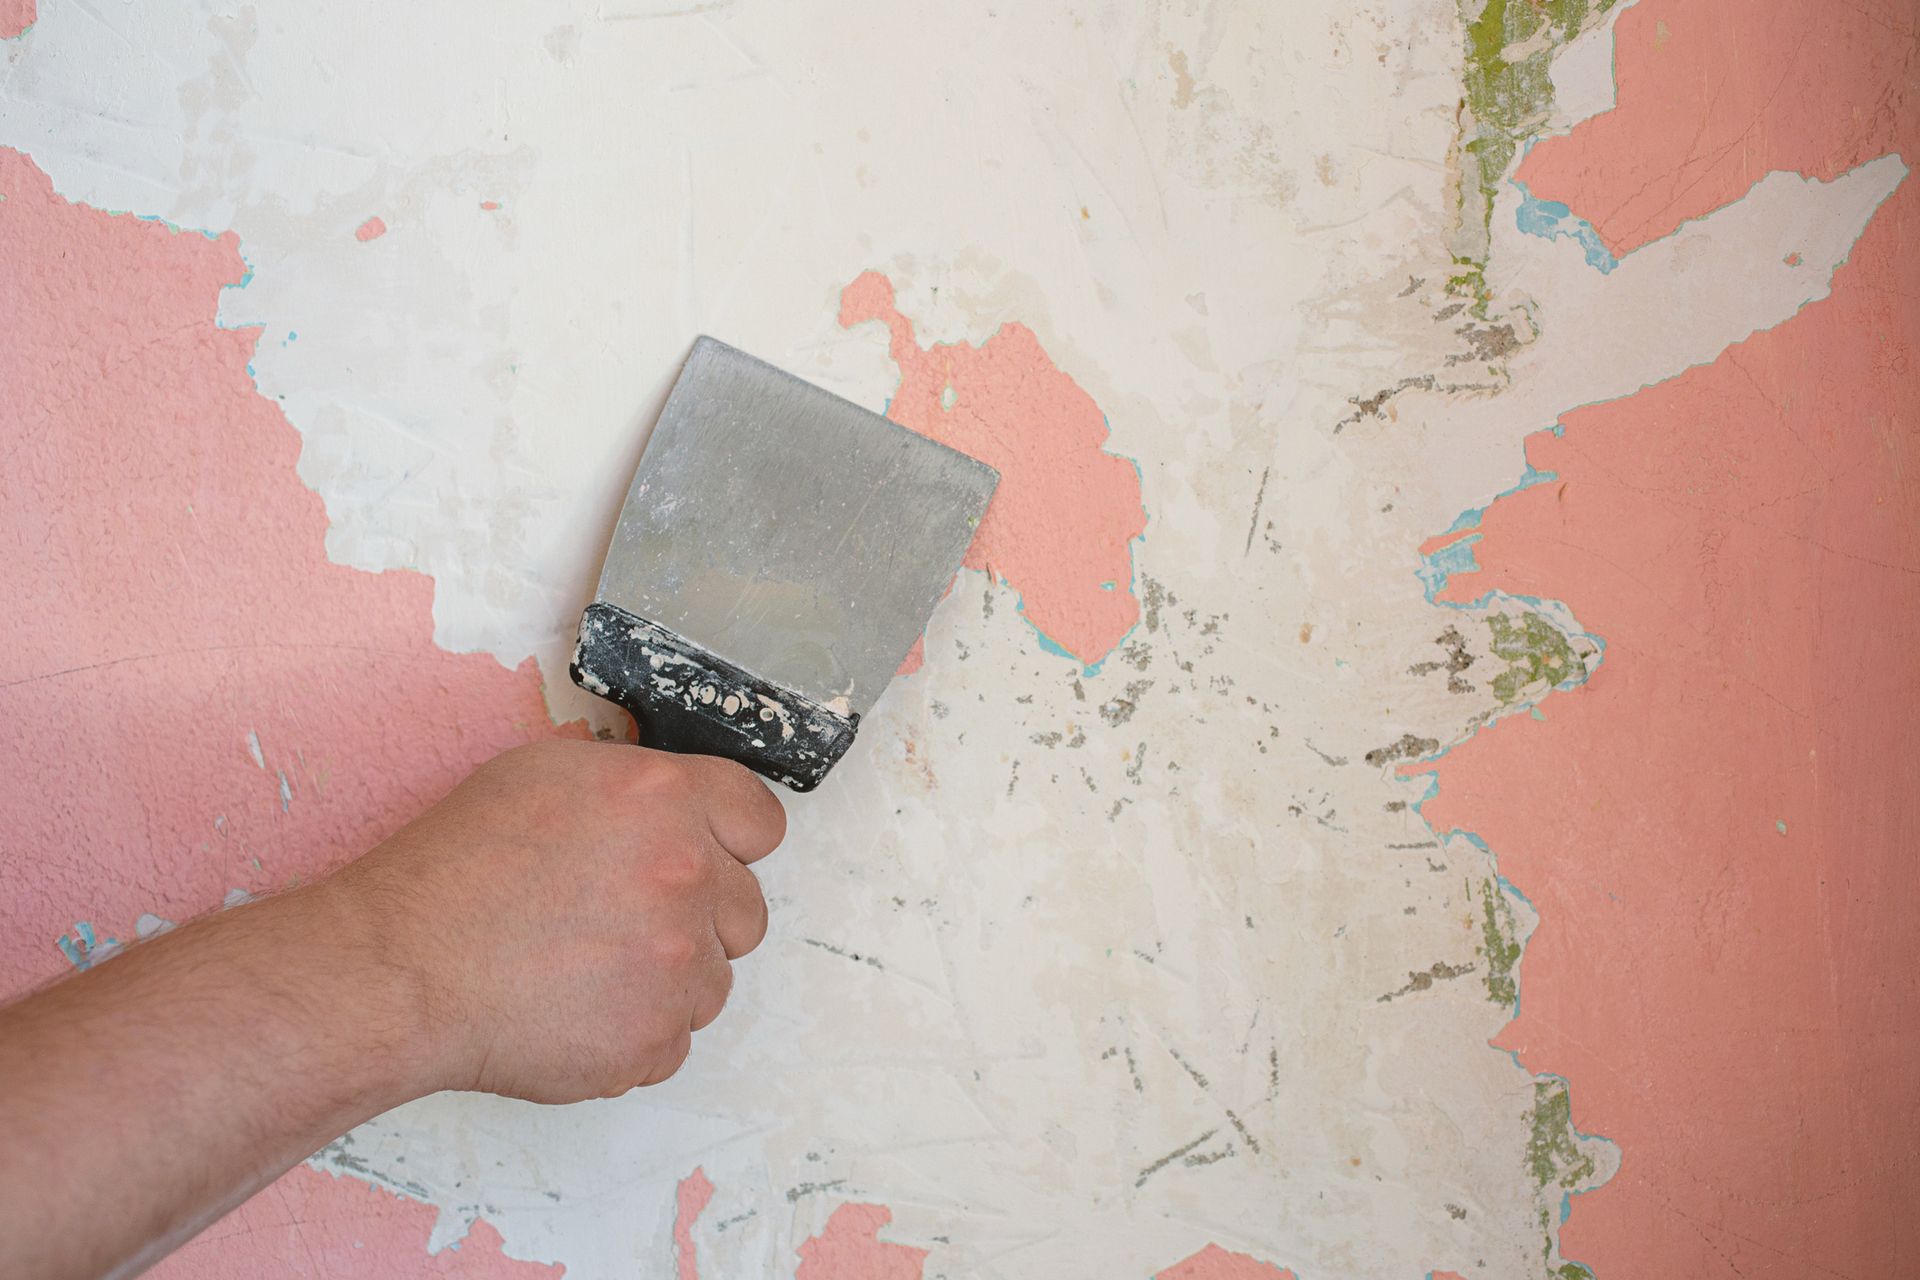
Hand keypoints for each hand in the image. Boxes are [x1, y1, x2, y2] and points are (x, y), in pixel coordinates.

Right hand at [336, 739, 786, 1103]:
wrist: (398, 967)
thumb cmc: (453, 869)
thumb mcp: (547, 775)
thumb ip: (637, 790)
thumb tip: (679, 811)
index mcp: (663, 798)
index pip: (760, 820)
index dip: (731, 842)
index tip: (705, 858)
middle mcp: (685, 874)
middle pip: (746, 910)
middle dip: (699, 917)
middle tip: (620, 922)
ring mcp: (676, 963)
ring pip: (712, 981)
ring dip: (665, 981)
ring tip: (582, 969)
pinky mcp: (653, 1038)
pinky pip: (672, 1041)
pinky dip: (632, 1035)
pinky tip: (571, 1011)